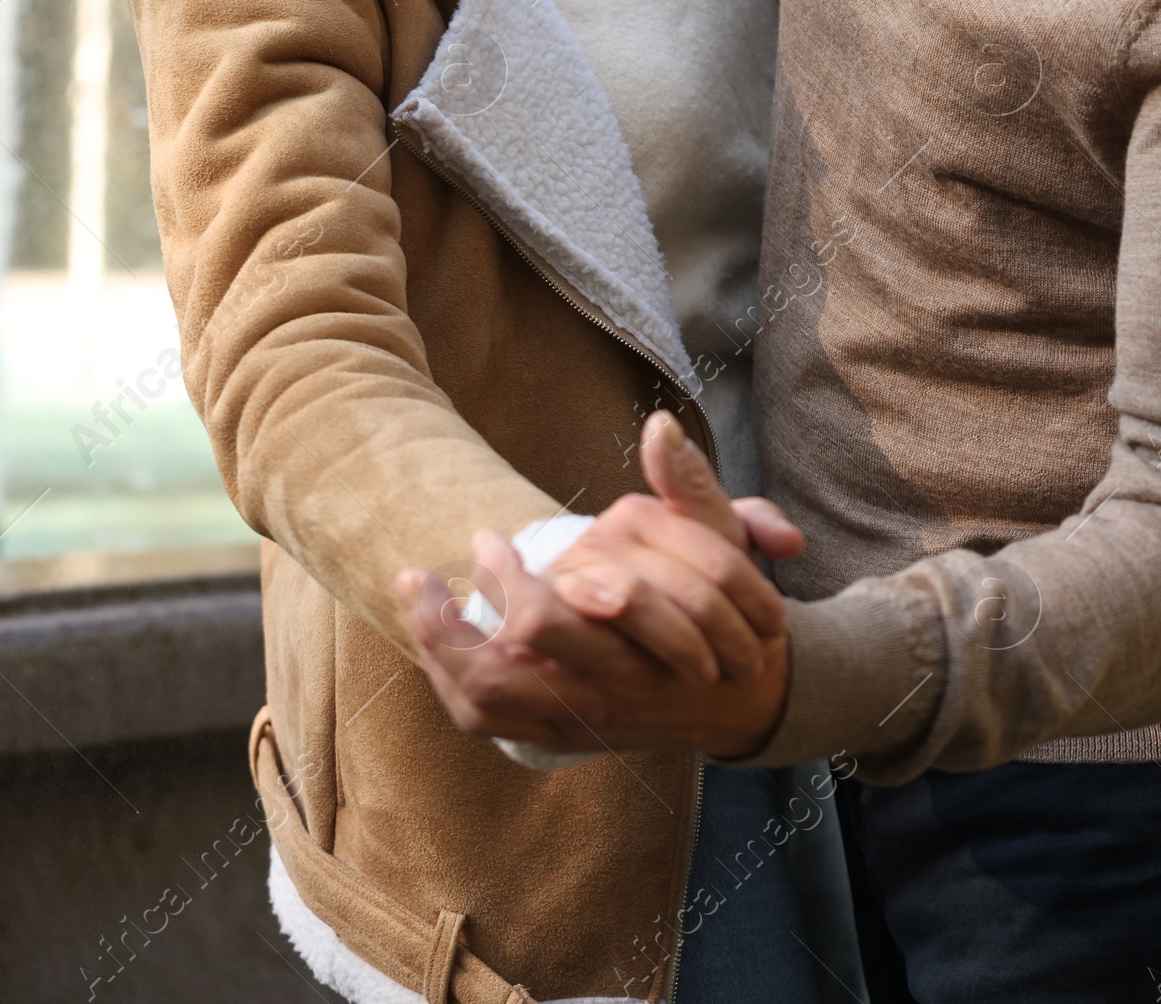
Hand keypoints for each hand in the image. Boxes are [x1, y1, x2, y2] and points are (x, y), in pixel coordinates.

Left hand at [394, 413, 804, 755]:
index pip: (541, 622)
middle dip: (450, 620)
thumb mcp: (723, 542)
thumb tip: (659, 425)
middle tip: (426, 573)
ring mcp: (578, 718)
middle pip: (498, 673)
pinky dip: (452, 679)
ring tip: (418, 598)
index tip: (486, 538)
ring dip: (438, 651)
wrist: (741, 695)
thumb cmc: (731, 611)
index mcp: (632, 643)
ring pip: (484, 702)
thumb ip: (691, 484)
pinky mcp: (561, 734)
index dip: (504, 579)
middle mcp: (601, 689)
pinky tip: (437, 636)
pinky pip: (487, 720)